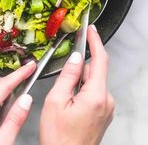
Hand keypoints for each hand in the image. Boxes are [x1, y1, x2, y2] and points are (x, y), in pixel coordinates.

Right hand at [40, 25, 114, 144]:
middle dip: (78, 69)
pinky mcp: (103, 113)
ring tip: (64, 101)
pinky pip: (93, 93)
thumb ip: (67, 75)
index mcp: (96, 95)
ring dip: (78, 82)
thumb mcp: (56, 101)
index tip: (91, 30)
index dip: (95, 41)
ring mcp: (106, 108)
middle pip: (93, 71)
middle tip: (62, 81)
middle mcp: (106, 101)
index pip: (99, 59)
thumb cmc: (60, 138)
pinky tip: (70, 104)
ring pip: (92, 82)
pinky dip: (82, 91)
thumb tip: (75, 57)